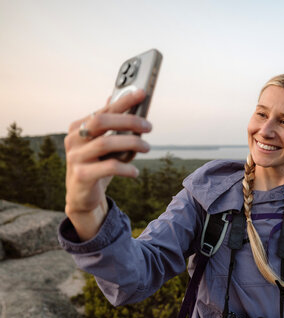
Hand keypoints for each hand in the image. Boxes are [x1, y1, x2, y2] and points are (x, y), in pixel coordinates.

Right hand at [64, 89, 151, 239]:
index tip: (142, 94)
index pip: (103, 109)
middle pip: (101, 121)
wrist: (82, 197)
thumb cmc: (97, 166)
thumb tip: (116, 98)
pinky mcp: (81, 175)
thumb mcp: (104, 144)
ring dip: (131, 144)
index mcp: (78, 127)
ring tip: (147, 148)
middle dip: (128, 120)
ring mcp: (75, 157)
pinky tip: (135, 172)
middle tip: (148, 127)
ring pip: (106, 143)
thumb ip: (109, 124)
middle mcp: (73, 139)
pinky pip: (108, 167)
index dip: (123, 101)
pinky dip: (126, 168)